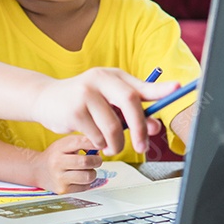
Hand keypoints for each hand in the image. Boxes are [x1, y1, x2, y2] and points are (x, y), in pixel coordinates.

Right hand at [31, 134, 104, 193]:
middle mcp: (57, 163)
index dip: (94, 143)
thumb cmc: (55, 155)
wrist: (37, 170)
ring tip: (88, 170)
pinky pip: (84, 187)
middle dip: (97, 161)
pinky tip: (80, 178)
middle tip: (97, 160)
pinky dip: (86, 182)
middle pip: (86, 162)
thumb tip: (101, 146)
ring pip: (88, 176)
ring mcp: (60, 178)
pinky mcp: (63, 190)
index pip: (80, 142)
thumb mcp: (64, 144)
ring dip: (92, 173)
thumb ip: (81, 142)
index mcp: (59, 148)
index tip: (100, 145)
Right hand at [32, 68, 172, 155]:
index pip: (141, 84)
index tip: (178, 88)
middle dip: (140, 128)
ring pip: (113, 126)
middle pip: (130, 102)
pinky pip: (97, 136)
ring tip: (113, 147)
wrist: (45, 99)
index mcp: (112, 75)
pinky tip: (95, 141)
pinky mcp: (74, 111)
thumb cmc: (81, 101)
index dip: (160, 88)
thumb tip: (155, 126)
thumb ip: (130, 110)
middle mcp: (100, 80)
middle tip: (142, 146)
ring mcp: (85, 94)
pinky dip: (100, 144)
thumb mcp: (106, 98)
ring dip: (117, 144)